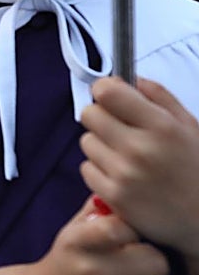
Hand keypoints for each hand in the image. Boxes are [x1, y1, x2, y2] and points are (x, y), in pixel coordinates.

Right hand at [18, 197, 171, 274]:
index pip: (119, 228)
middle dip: (152, 265)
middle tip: (140, 268)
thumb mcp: (72, 231)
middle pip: (156, 263)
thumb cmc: (65, 261)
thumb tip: (122, 191)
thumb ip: (98, 211)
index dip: (133, 233)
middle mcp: (88, 270)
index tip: (127, 239)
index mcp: (77, 242)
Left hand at [80, 76, 198, 256]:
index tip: (110, 96)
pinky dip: (99, 170)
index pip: (107, 92)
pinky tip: (122, 176)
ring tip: (125, 156)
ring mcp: (125, 174)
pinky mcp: (114, 197)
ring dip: (100, 145)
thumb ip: (158, 96)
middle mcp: (140, 149)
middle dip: (101, 117)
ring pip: (86, 142)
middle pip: (89, 114)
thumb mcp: (190, 126)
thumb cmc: (197, 171)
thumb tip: (126, 77)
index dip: (105, 90)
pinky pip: (86, 169)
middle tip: (118, 128)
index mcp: (162, 126)